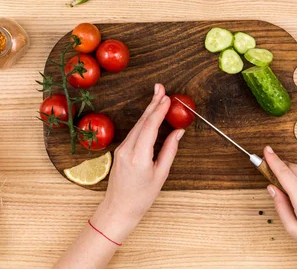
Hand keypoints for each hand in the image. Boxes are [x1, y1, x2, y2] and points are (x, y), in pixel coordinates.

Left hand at [92, 84, 183, 242]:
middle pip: (142, 121)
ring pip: (137, 125)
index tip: (167, 98)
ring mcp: (121, 149)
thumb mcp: (160, 175)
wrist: (118, 209)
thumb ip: (169, 151)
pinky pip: (134, 132)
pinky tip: (151, 115)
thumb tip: (178, 132)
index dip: (159, 110)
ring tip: (158, 96)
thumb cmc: (141, 197)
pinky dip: (144, 122)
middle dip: (153, 103)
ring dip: (148, 111)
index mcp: (138, 157)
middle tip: (160, 87)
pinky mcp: (119, 151)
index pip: (150, 127)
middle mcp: (127, 150)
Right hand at [264, 146, 296, 268]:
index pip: (284, 174)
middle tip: (275, 172)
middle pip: (294, 168)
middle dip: (283, 167)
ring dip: (296, 175)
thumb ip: (280, 206)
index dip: (273, 160)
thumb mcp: (293, 229)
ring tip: (296, 193)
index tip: (267, 150)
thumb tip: (272, 188)